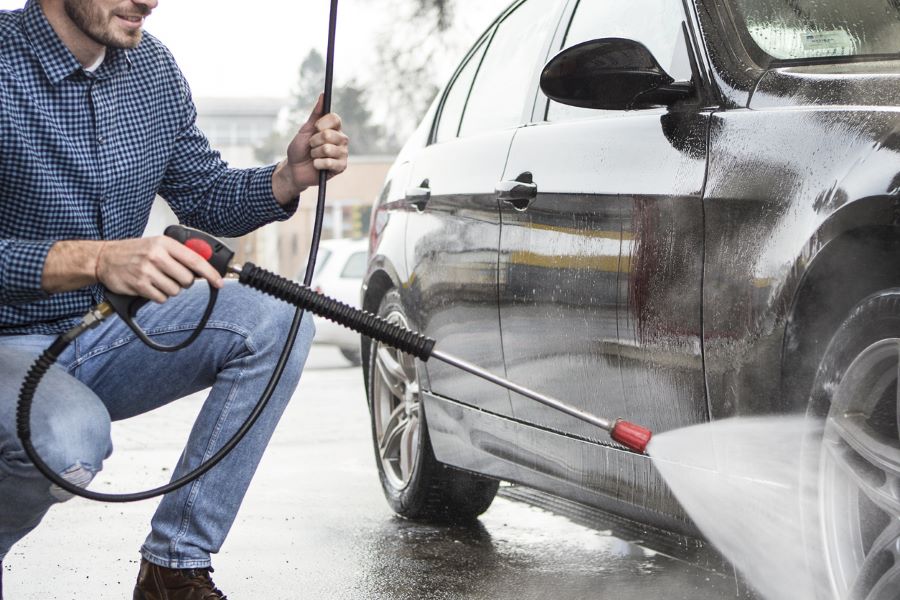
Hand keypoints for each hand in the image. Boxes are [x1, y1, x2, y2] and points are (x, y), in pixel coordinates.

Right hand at [94, 237, 223, 303]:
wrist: (104, 258)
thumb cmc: (134, 251)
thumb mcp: (157, 244)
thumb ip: (179, 253)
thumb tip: (204, 268)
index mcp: (164, 243)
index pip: (195, 260)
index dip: (210, 273)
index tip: (218, 282)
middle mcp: (156, 256)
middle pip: (187, 280)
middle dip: (184, 282)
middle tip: (173, 277)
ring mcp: (147, 271)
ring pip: (175, 291)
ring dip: (170, 289)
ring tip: (158, 280)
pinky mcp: (139, 285)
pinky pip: (161, 298)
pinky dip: (159, 296)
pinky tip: (150, 286)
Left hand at [272, 93, 349, 203]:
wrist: (294, 169)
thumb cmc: (299, 149)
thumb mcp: (305, 130)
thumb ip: (315, 114)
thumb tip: (323, 95)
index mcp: (334, 129)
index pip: (335, 119)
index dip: (323, 123)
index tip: (314, 128)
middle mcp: (341, 140)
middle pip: (330, 135)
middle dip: (314, 141)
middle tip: (311, 146)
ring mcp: (342, 153)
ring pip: (328, 149)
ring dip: (315, 154)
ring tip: (313, 156)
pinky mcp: (341, 167)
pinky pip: (330, 162)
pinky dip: (318, 164)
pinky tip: (317, 166)